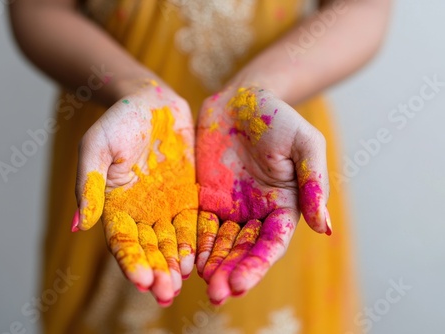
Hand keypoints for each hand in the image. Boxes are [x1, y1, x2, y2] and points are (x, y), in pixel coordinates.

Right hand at [72, 80, 197, 305]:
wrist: (153, 102)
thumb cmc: (120, 119)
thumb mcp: (96, 145)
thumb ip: (88, 183)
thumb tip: (81, 224)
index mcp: (114, 205)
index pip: (122, 242)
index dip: (132, 262)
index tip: (143, 281)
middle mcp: (140, 212)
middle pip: (149, 249)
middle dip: (157, 272)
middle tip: (167, 293)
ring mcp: (165, 206)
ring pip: (172, 243)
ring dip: (176, 264)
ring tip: (184, 282)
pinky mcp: (188, 197)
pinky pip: (194, 224)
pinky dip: (196, 242)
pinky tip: (202, 258)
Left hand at [195, 86, 330, 304]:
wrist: (241, 98)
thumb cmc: (278, 117)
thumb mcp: (305, 144)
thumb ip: (314, 183)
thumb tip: (324, 227)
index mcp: (284, 205)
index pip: (271, 244)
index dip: (256, 265)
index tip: (239, 283)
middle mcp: (257, 212)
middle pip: (243, 251)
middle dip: (231, 273)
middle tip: (216, 295)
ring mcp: (231, 206)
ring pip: (220, 244)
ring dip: (212, 266)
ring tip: (200, 286)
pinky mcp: (206, 197)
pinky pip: (198, 225)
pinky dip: (194, 244)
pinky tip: (185, 261)